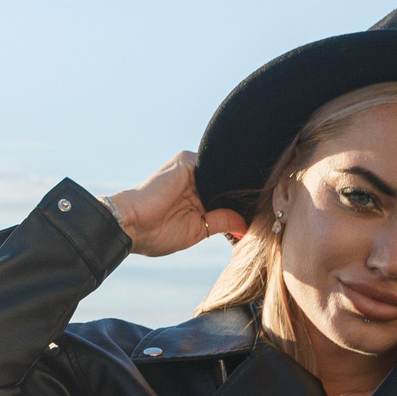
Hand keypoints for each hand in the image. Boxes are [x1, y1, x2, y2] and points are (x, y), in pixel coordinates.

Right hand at [105, 152, 248, 258]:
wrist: (132, 226)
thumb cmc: (157, 234)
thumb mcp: (198, 230)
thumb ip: (222, 222)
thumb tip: (246, 226)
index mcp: (196, 197)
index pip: (225, 193)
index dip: (240, 202)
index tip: (261, 209)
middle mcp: (194, 179)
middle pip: (226, 181)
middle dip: (241, 192)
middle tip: (264, 201)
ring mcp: (190, 168)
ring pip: (223, 172)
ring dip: (235, 183)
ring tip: (254, 193)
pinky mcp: (186, 161)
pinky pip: (215, 163)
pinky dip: (226, 174)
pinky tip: (237, 184)